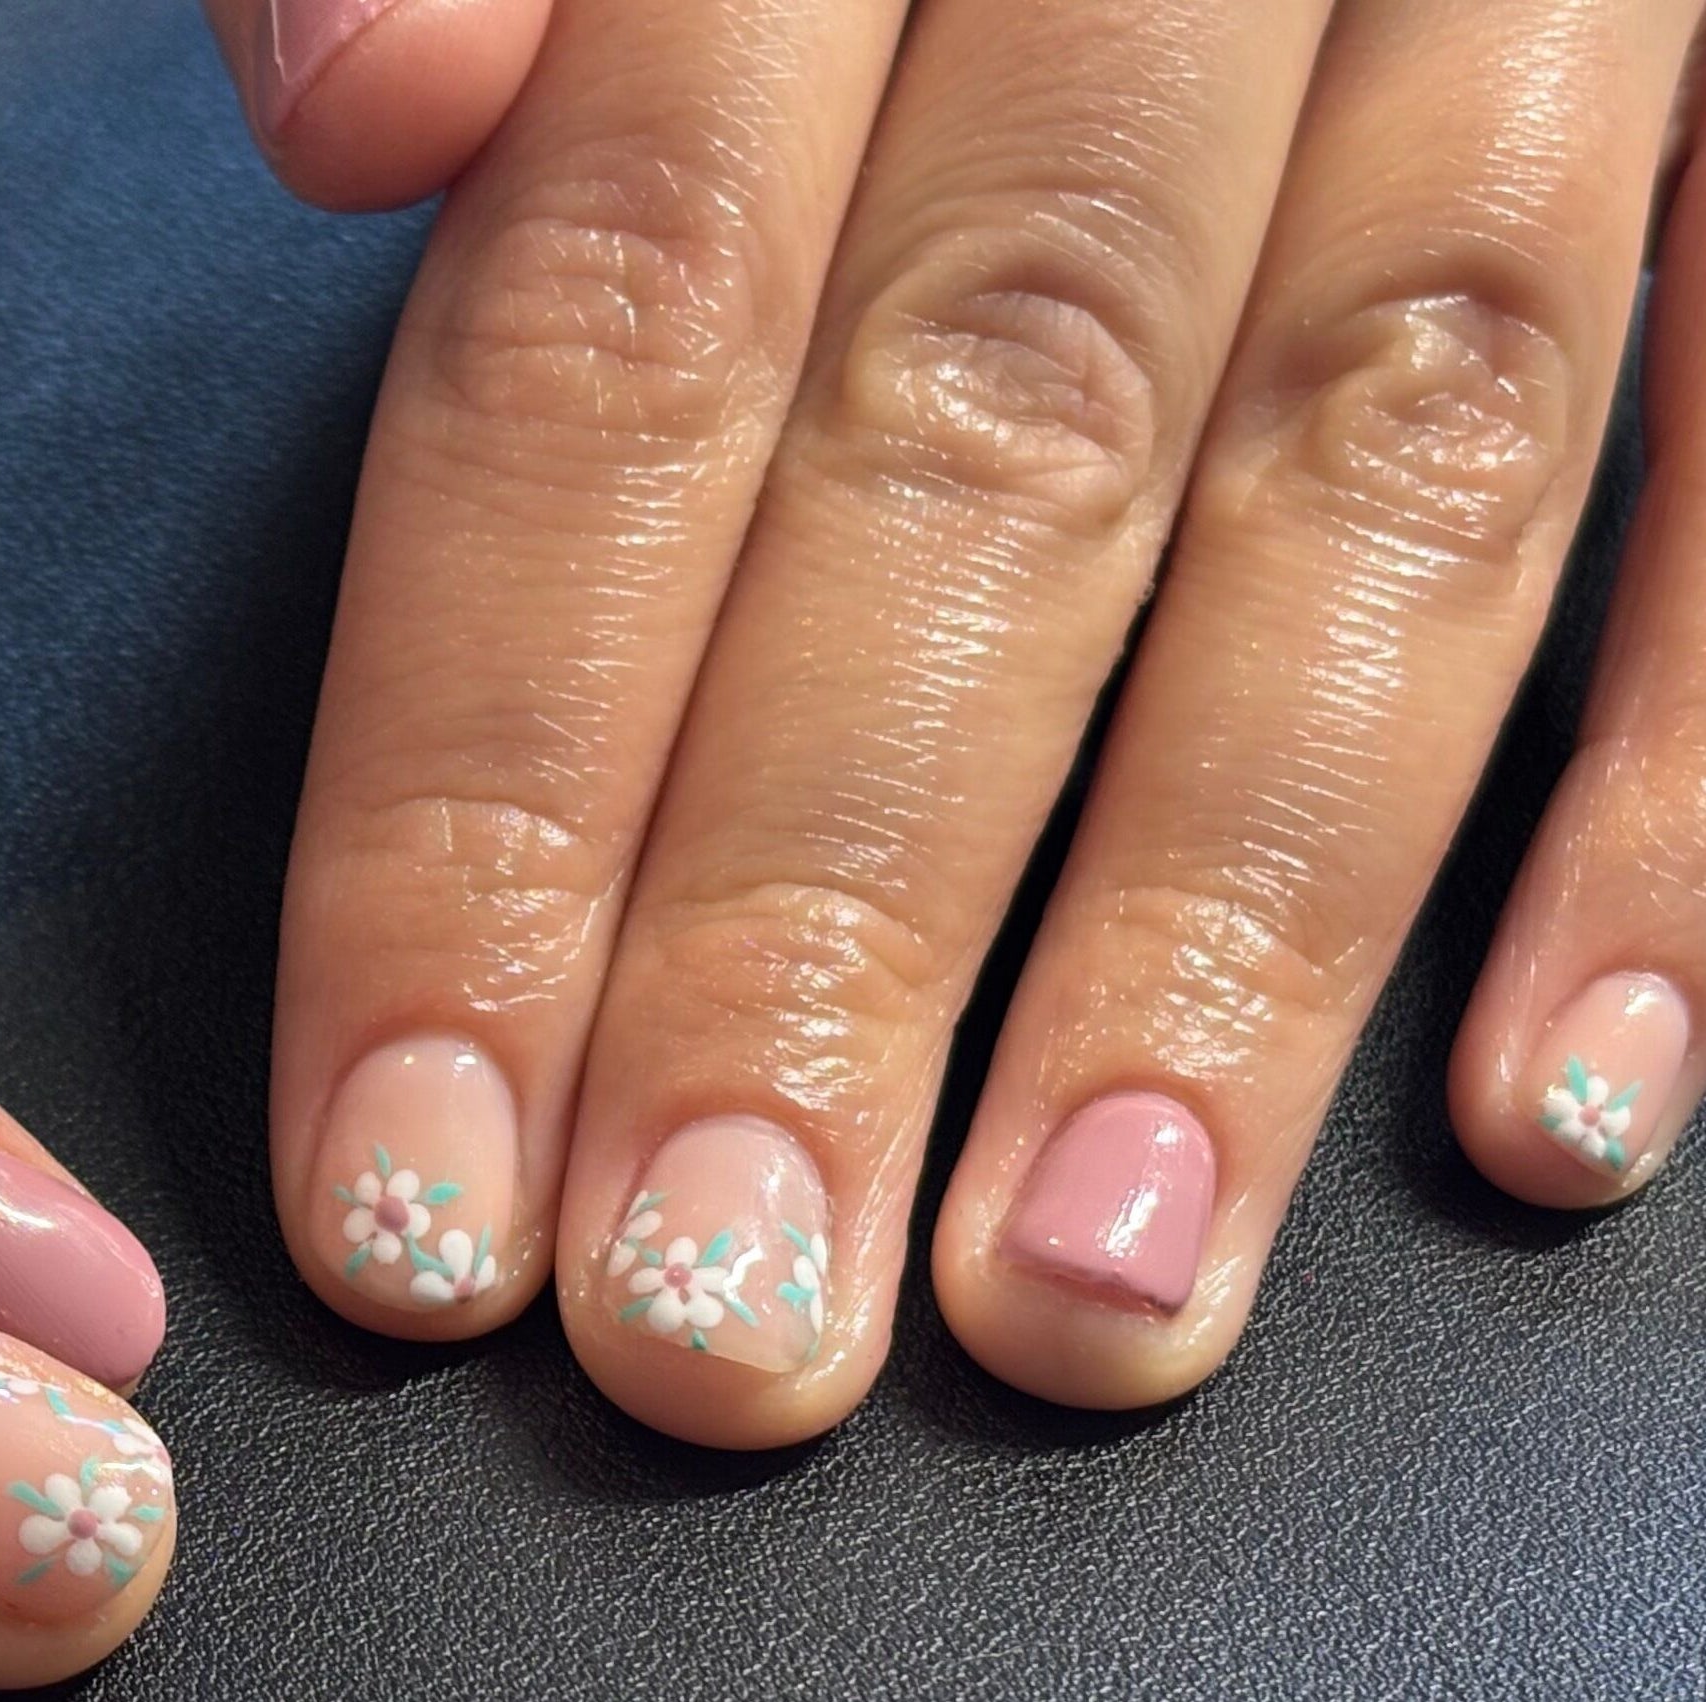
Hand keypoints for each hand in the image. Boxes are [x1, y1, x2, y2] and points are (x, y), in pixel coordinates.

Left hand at [208, 0, 1703, 1440]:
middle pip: (982, 456)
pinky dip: (1693, 789)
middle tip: (706, 1341)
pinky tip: (1561, 1117)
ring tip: (1074, 1315)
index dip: (493, 790)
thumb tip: (366, 109)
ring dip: (1226, 939)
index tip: (406, 1180)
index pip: (612, 338)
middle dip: (823, 937)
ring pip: (1391, 482)